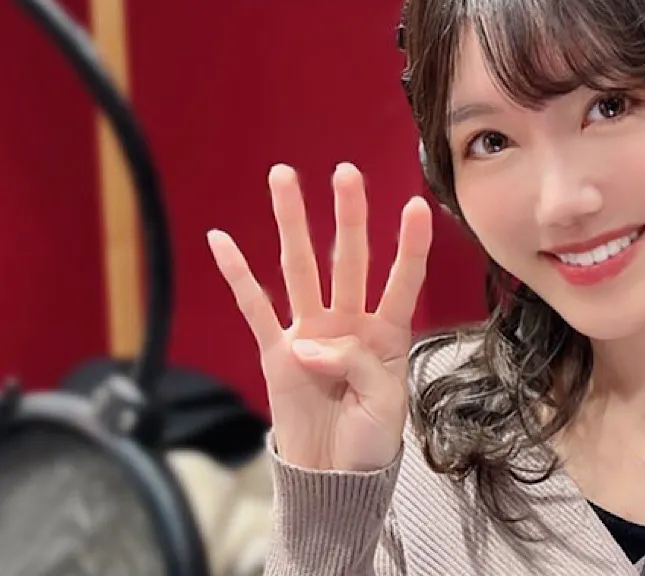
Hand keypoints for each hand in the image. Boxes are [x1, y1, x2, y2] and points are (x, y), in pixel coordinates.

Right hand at [207, 163, 432, 471]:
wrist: (334, 476)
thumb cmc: (370, 439)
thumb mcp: (383, 404)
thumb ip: (355, 365)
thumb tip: (308, 344)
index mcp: (387, 333)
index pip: (402, 280)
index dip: (410, 246)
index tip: (418, 205)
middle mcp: (349, 322)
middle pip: (348, 259)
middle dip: (348, 215)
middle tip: (346, 171)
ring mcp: (310, 331)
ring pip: (300, 267)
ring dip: (293, 223)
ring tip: (284, 178)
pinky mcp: (276, 352)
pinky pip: (254, 308)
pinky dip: (238, 275)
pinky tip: (222, 241)